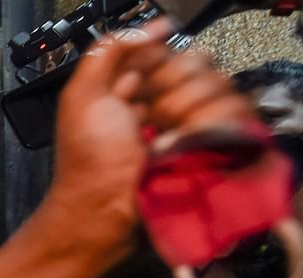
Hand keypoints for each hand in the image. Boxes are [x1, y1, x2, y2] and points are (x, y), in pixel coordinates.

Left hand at [44, 18, 253, 250]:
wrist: (106, 211)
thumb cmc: (89, 160)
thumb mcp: (81, 96)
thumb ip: (107, 51)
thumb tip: (154, 27)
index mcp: (136, 89)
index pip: (167, 51)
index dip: (155, 63)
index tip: (137, 86)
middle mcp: (168, 102)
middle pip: (199, 64)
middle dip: (171, 90)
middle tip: (146, 120)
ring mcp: (195, 124)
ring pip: (220, 87)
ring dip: (187, 112)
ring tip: (161, 141)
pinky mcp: (216, 146)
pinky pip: (235, 115)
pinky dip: (207, 129)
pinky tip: (181, 148)